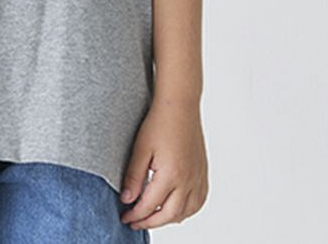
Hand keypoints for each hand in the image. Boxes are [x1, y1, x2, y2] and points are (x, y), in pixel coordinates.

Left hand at [118, 98, 208, 230]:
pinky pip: (198, 202)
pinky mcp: (202, 173)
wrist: (180, 105)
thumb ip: (134, 176)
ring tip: (152, 217)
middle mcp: (188, 180)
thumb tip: (127, 200)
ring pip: (185, 212)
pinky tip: (175, 209)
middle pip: (168, 215)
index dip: (135, 214)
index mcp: (171, 174)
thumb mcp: (140, 148)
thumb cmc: (159, 122)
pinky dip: (186, 211)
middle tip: (135, 222)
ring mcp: (198, 178)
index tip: (125, 217)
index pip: (150, 205)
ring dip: (168, 219)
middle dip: (149, 222)